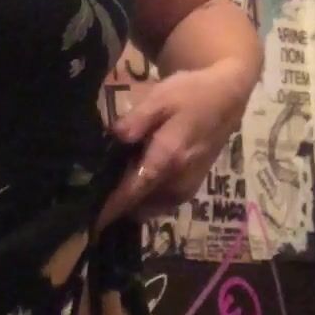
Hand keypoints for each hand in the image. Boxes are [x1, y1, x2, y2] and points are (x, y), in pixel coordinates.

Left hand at [96, 61, 253, 231]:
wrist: (226, 99)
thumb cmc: (190, 95)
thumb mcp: (159, 98)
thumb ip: (134, 121)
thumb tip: (113, 138)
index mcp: (167, 159)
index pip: (132, 192)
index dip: (109, 208)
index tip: (88, 220)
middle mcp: (177, 182)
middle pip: (136, 205)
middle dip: (114, 203)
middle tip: (94, 186)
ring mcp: (185, 189)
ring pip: (146, 208)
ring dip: (130, 201)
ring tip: (113, 178)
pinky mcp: (189, 191)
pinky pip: (158, 204)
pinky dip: (144, 198)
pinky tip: (134, 176)